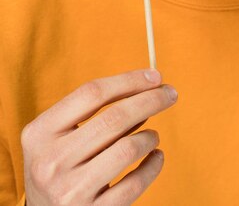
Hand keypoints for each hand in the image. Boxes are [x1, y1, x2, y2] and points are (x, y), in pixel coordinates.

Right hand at [21, 68, 177, 204]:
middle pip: (114, 118)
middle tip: (170, 93)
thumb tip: (147, 86)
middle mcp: (51, 161)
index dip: (128, 80)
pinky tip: (156, 157)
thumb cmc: (58, 164)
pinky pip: (134, 184)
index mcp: (40, 133)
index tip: (154, 76)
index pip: (92, 93)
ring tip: (153, 135)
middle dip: (150, 100)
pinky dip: (153, 166)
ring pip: (128, 149)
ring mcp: (70, 191)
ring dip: (150, 136)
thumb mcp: (58, 136)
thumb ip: (92, 112)